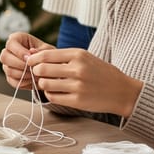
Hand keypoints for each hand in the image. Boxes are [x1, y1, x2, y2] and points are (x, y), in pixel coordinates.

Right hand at [0, 32, 54, 89]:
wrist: (50, 68)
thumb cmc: (48, 55)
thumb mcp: (48, 50)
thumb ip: (40, 50)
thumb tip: (31, 52)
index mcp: (17, 39)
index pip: (10, 43)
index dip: (19, 51)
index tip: (30, 57)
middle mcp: (9, 51)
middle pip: (4, 57)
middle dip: (19, 64)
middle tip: (32, 68)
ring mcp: (7, 64)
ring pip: (8, 70)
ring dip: (23, 74)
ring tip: (36, 75)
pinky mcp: (10, 76)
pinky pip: (13, 81)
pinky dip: (24, 82)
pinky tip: (33, 80)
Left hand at [27, 49, 142, 116]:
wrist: (123, 91)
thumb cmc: (100, 72)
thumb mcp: (83, 58)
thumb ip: (58, 55)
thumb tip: (31, 52)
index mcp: (78, 55)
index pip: (45, 55)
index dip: (33, 59)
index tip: (30, 62)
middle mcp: (78, 69)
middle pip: (41, 69)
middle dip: (36, 72)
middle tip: (39, 74)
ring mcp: (78, 86)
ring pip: (45, 84)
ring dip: (43, 84)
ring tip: (49, 83)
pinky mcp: (78, 101)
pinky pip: (52, 97)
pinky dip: (50, 94)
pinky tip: (56, 92)